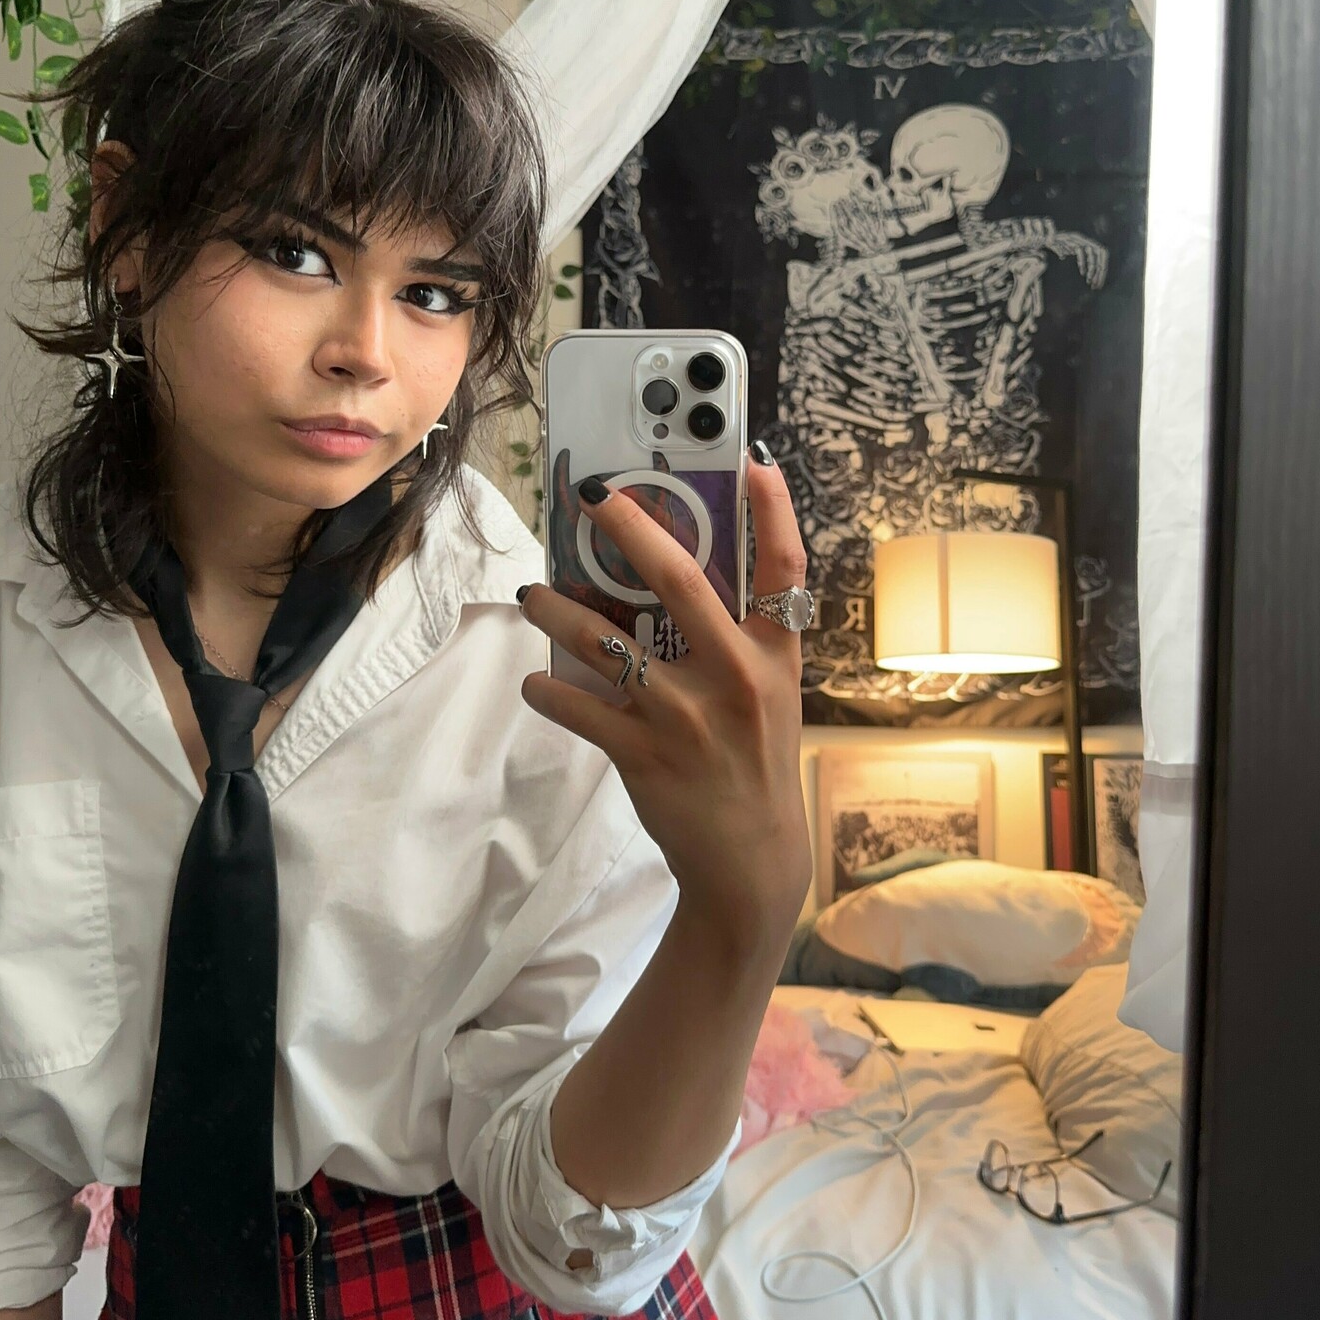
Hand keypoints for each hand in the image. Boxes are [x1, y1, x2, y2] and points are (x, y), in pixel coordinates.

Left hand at [517, 448, 813, 942]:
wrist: (750, 858)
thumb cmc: (754, 763)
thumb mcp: (769, 695)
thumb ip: (733, 641)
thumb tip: (664, 581)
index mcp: (773, 655)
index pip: (785, 569)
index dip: (774, 510)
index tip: (754, 460)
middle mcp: (735, 676)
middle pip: (678, 580)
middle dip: (630, 528)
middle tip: (593, 497)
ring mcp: (687, 716)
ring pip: (604, 640)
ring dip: (557, 609)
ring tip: (533, 595)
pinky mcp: (644, 753)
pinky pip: (578, 705)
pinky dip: (548, 691)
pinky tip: (538, 682)